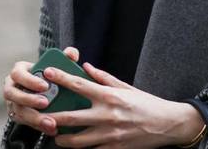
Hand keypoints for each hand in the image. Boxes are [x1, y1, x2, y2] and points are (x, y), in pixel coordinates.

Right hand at [3, 46, 80, 135]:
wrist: (43, 91)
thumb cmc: (49, 75)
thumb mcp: (55, 65)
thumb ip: (64, 57)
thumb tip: (71, 54)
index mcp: (19, 72)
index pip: (18, 74)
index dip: (29, 80)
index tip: (45, 86)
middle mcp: (12, 87)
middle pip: (12, 94)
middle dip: (28, 99)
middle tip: (45, 103)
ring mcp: (13, 103)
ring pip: (18, 111)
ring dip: (34, 117)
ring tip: (51, 122)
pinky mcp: (17, 116)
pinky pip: (25, 123)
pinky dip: (39, 126)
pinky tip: (52, 129)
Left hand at [44, 62, 203, 147]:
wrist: (167, 125)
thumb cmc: (147, 104)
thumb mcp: (126, 87)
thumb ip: (104, 78)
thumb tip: (86, 68)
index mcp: (110, 96)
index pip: (79, 85)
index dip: (61, 78)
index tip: (48, 72)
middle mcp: (107, 115)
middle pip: (71, 117)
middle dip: (52, 117)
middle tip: (40, 115)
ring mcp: (110, 135)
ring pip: (77, 141)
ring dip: (62, 138)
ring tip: (56, 135)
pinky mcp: (114, 148)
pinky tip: (75, 146)